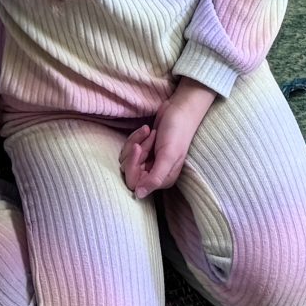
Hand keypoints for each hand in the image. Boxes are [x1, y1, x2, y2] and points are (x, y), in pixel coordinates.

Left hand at [119, 78, 216, 196]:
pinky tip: (148, 130)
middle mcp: (154, 173)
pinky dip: (136, 137)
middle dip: (136, 152)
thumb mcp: (168, 155)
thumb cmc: (177, 132)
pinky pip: (128, 149)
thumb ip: (155, 178)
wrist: (179, 109)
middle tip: (147, 139)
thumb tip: (139, 195)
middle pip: (129, 171)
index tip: (138, 148)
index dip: (133, 166)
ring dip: (136, 142)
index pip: (135, 183)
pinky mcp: (143, 150)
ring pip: (127, 159)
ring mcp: (148, 161)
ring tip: (150, 133)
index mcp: (162, 179)